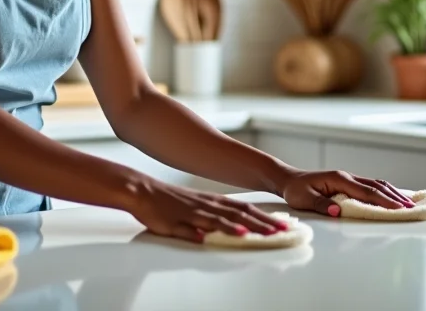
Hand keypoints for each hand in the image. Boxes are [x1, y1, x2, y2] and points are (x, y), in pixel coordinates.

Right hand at [123, 177, 286, 243]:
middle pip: (243, 212)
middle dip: (266, 222)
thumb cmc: (161, 203)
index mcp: (211, 201)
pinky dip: (228, 229)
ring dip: (254, 225)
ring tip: (271, 232)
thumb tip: (219, 233)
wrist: (140, 191)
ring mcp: (200, 209)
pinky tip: (240, 234)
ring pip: (232, 218)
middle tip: (285, 230)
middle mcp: (209, 203)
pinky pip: (211, 224)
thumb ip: (204, 221)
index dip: (262, 216)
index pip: (243, 209)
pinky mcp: (188, 216)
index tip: (280, 224)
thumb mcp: (187, 212)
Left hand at [278, 169, 414, 216]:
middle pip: (377, 186)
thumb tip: (338, 211)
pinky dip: (385, 191)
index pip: (367, 192)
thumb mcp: (304, 199)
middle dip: (395, 197)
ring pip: (376, 184)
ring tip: (409, 203)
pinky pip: (371, 186)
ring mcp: (349, 178)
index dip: (384, 201)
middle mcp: (347, 177)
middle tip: (412, 208)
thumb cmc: (296, 190)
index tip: (399, 209)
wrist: (288, 179)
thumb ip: (321, 205)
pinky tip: (393, 196)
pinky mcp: (348, 182)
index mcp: (339, 179)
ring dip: (393, 193)